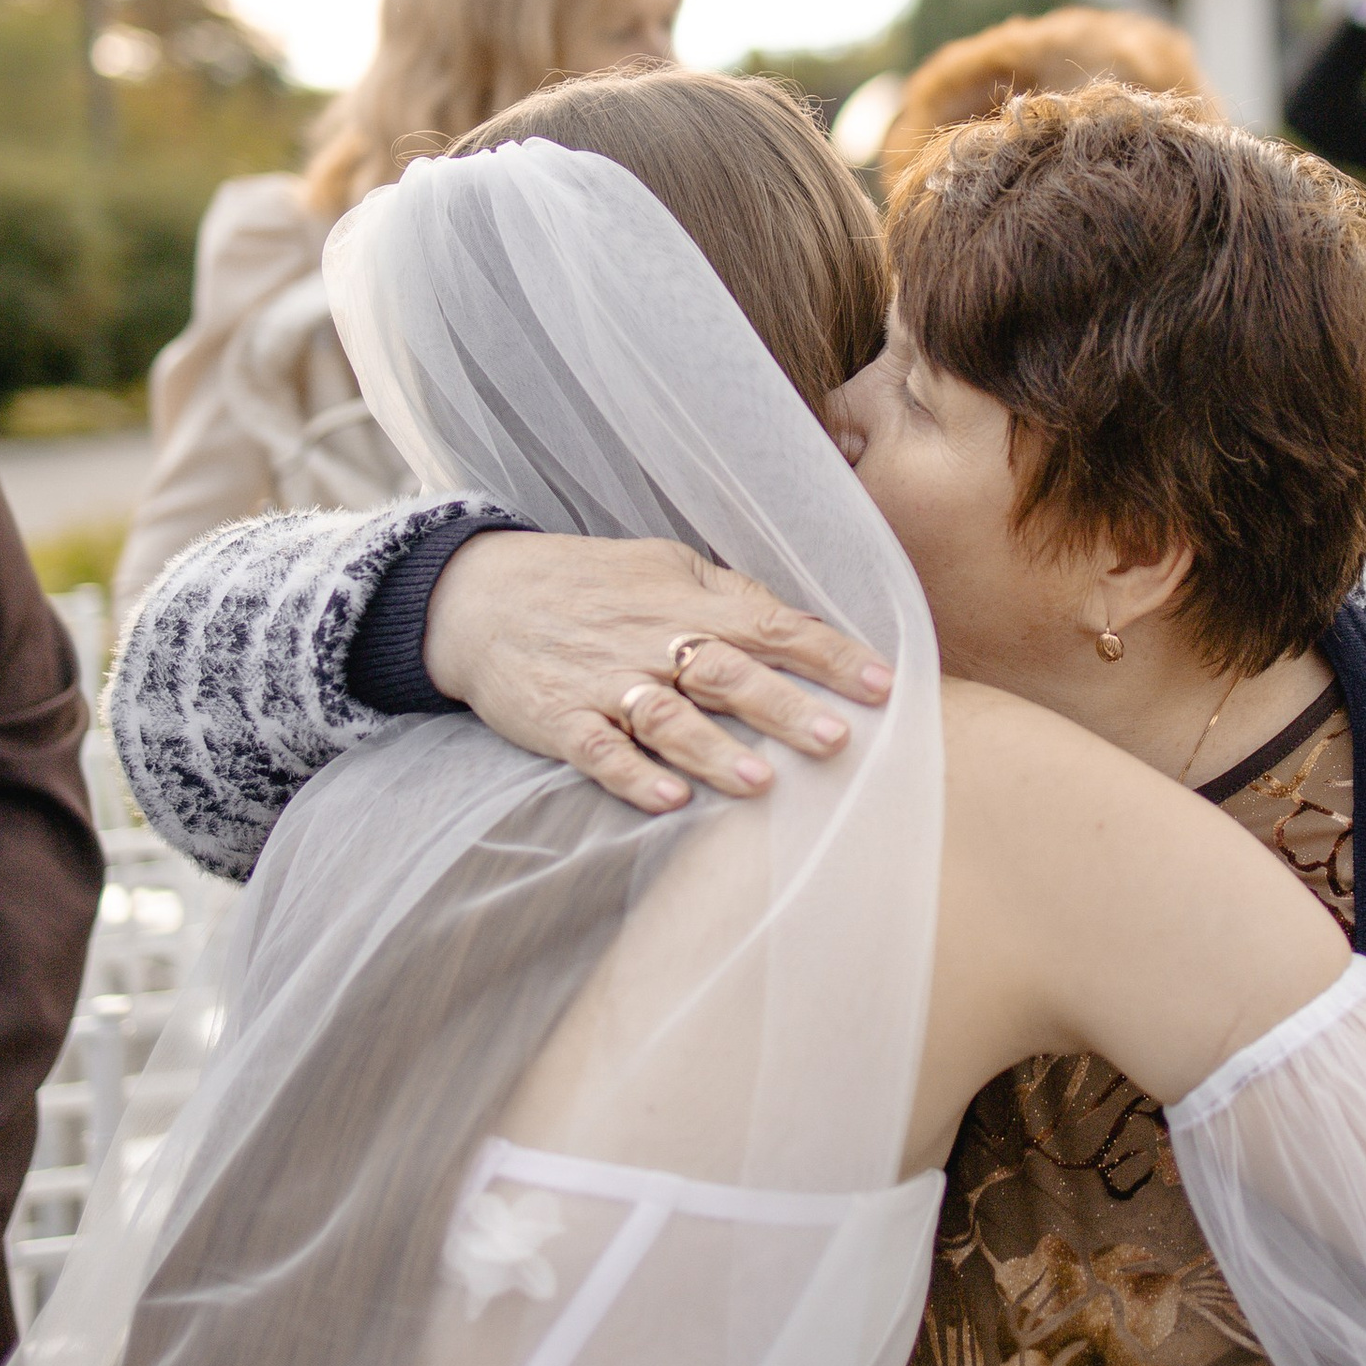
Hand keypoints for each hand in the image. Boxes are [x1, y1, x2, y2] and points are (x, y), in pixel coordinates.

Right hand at [422, 532, 894, 813]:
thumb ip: (730, 595)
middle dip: (784, 707)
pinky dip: (632, 776)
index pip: (773, 625)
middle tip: (837, 738)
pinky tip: (669, 800)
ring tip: (762, 783)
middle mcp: (651, 642)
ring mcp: (604, 684)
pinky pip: (599, 752)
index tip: (883, 684)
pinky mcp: (560, 721)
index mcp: (688, 602)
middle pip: (727, 674)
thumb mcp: (664, 566)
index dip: (829, 655)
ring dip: (714, 751)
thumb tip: (798, 621)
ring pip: (667, 719)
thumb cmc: (591, 583)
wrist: (483, 596)